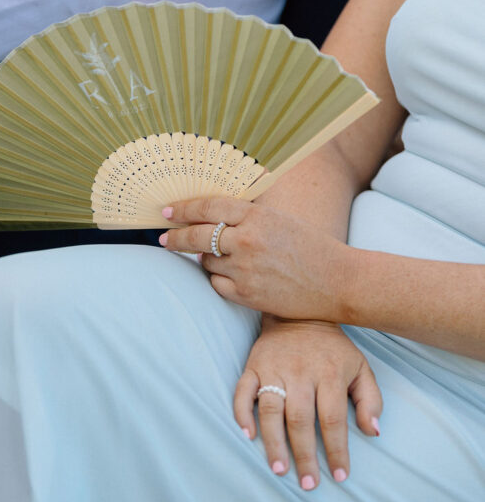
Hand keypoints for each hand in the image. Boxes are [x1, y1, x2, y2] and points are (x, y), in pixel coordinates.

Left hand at [159, 196, 352, 322]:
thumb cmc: (310, 246)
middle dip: (175, 237)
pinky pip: (216, 284)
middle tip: (163, 238)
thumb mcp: (279, 218)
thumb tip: (211, 209)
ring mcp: (245, 269)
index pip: (207, 207)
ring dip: (206, 258)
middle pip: (197, 235)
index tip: (166, 212)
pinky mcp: (246, 294)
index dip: (183, 209)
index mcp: (256, 215)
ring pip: (206, 261)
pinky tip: (230, 275)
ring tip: (220, 257)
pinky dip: (218, 278)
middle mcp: (247, 240)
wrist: (337, 282)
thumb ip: (247, 213)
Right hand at [236, 317, 381, 488]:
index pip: (333, 420)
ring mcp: (274, 368)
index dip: (336, 450)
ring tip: (279, 469)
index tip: (340, 476)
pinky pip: (242, 391)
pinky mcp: (253, 365)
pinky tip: (248, 435)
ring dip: (273, 442)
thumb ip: (370, 400)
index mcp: (329, 374)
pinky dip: (242, 413)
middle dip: (304, 455)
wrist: (300, 311)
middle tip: (308, 484)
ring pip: (270, 410)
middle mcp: (300, 373)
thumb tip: (372, 432)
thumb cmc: (333, 348)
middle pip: (300, 420)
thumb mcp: (360, 367)